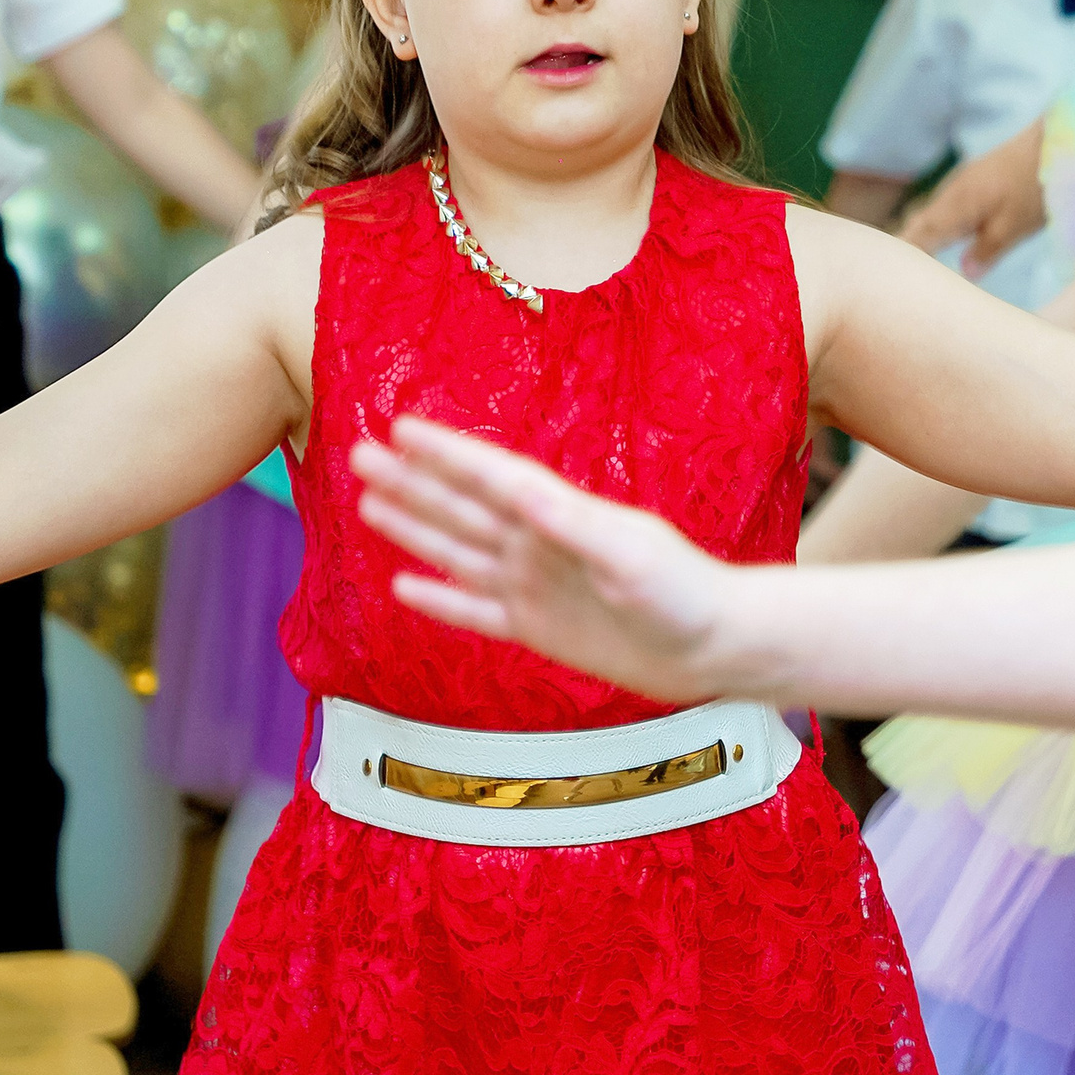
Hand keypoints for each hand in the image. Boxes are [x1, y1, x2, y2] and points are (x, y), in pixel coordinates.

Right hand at [352, 418, 748, 703]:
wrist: (714, 646)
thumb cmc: (684, 593)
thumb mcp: (630, 553)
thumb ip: (572, 525)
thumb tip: (521, 493)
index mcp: (559, 516)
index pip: (490, 478)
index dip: (444, 454)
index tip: (400, 428)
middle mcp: (538, 545)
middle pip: (461, 506)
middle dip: (411, 481)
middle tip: (360, 452)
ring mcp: (534, 585)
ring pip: (458, 551)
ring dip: (414, 526)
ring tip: (369, 500)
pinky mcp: (536, 628)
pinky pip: (474, 611)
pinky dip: (439, 599)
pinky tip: (404, 583)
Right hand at [898, 120, 1047, 274]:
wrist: (1052, 140)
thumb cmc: (1035, 186)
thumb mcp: (1014, 226)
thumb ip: (987, 250)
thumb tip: (965, 272)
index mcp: (956, 208)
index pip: (920, 237)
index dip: (906, 255)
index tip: (892, 275)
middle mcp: (952, 194)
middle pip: (920, 223)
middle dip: (905, 245)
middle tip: (893, 271)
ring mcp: (963, 183)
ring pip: (932, 213)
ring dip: (920, 233)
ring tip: (911, 257)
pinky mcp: (976, 179)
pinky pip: (945, 205)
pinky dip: (936, 222)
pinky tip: (943, 230)